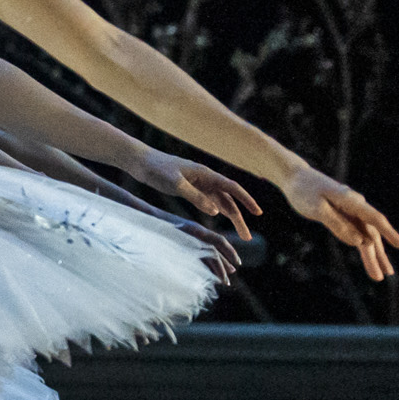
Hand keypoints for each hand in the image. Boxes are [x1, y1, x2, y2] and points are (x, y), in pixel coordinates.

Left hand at [145, 154, 260, 230]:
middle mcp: (205, 179)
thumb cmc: (157, 169)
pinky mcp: (189, 188)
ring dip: (230, 217)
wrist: (140, 161)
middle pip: (229, 200)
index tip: (258, 213)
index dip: (247, 201)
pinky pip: (208, 201)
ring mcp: (198, 184)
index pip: (232, 188)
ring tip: (240, 234)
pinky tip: (220, 220)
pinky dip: (216, 211)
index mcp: (206, 174)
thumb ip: (196, 197)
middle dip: (239, 218)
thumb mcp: (176, 184)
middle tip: (247, 238)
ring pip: (220, 202)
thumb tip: (216, 212)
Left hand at [279, 167, 398, 277]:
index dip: (389, 233)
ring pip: (365, 236)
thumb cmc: (304, 190)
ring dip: (373, 255)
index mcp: (351, 200)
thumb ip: (338, 224)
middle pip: (371, 233)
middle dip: (378, 256)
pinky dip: (362, 247)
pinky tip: (370, 260)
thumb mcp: (317, 208)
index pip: (374, 219)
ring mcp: (351, 211)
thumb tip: (359, 242)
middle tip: (384, 276)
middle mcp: (355, 206)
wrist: (294, 177)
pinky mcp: (343, 216)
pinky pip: (355, 234)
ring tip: (381, 275)